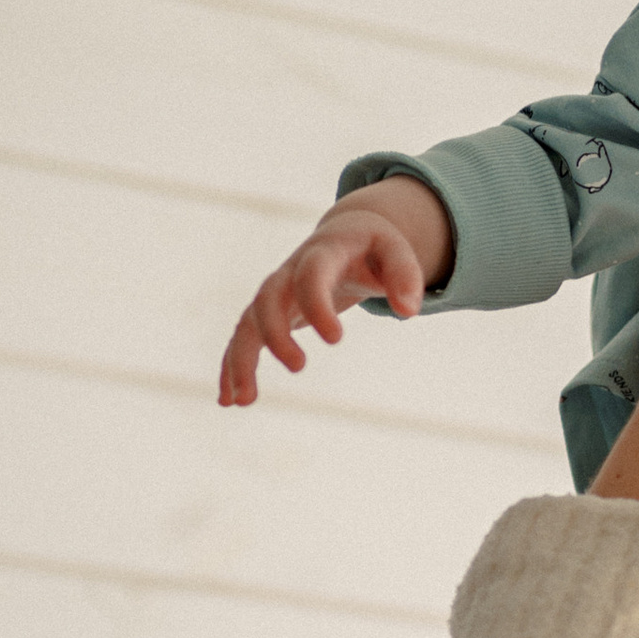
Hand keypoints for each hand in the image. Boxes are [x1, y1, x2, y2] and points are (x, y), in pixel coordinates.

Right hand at [217, 177, 453, 405]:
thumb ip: (406, 276)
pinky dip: (232, 367)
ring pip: (246, 324)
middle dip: (275, 334)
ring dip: (240, 360)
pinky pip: (242, 340)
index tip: (336, 340)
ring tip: (244, 401)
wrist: (345, 236)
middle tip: (299, 368)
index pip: (311, 277)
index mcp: (322, 254)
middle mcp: (289, 273)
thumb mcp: (396, 252)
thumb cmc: (374, 248)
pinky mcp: (269, 313)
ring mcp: (275, 293)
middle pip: (267, 299)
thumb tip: (408, 311)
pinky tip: (230, 401)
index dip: (318, 306)